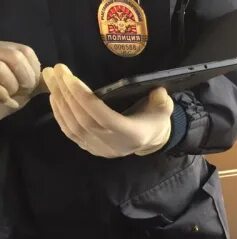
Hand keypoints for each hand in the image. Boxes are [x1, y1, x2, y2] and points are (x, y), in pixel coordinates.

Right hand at [0, 41, 41, 120]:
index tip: (30, 84)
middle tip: (21, 90)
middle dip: (26, 79)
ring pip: (1, 68)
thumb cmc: (4, 98)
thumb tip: (58, 77)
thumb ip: (39, 81)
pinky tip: (6, 102)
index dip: (34, 70)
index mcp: (5, 50)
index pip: (26, 51)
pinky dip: (4, 97)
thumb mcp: (25, 87)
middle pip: (16, 57)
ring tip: (10, 94)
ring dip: (12, 87)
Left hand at [42, 64, 172, 157]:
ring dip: (59, 101)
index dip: (84, 98)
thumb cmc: (153, 120)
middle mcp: (113, 144)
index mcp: (132, 135)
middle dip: (66, 93)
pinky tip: (55, 97)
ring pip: (73, 126)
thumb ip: (162, 101)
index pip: (103, 117)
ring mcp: (100, 148)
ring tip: (52, 79)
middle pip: (83, 119)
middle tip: (56, 71)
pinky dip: (59, 114)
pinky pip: (70, 133)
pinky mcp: (90, 148)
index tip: (70, 77)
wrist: (149, 140)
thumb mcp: (163, 109)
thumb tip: (157, 91)